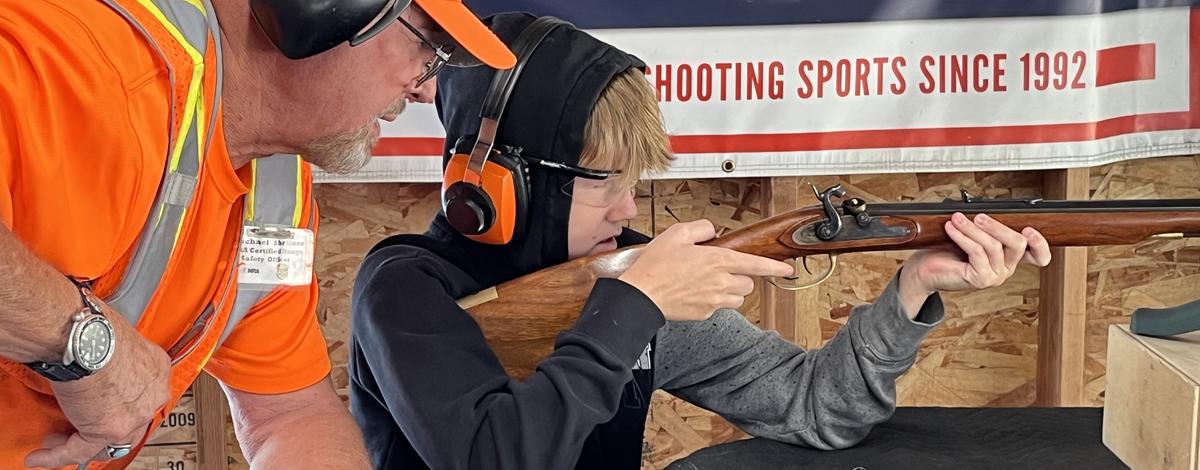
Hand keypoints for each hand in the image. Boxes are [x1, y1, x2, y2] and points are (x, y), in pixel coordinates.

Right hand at [25, 304, 169, 468]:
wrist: (84, 336)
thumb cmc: (94, 328)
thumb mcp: (114, 339)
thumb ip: (112, 357)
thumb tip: (96, 356)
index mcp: (156, 368)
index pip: (142, 396)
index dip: (120, 406)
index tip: (99, 406)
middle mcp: (153, 393)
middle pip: (131, 423)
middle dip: (101, 428)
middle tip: (76, 426)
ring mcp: (135, 414)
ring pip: (110, 442)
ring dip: (81, 443)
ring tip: (57, 440)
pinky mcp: (110, 429)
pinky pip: (81, 450)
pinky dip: (58, 455)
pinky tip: (42, 455)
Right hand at [620, 220, 793, 321]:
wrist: (642, 295)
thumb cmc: (655, 266)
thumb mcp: (677, 234)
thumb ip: (701, 228)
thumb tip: (713, 232)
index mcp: (717, 260)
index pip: (756, 264)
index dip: (775, 267)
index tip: (787, 268)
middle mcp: (720, 282)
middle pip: (748, 284)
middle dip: (740, 277)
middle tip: (721, 271)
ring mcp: (714, 301)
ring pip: (737, 298)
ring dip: (730, 290)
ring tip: (709, 283)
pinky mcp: (705, 314)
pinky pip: (719, 307)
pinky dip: (713, 301)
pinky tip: (695, 293)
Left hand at [898, 212, 1052, 317]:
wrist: (925, 270)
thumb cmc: (948, 251)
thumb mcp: (972, 236)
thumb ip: (987, 228)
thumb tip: (989, 211)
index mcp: (1009, 258)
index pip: (1038, 255)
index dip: (1040, 243)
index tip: (1029, 229)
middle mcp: (1006, 269)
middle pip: (1018, 244)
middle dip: (998, 226)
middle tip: (978, 216)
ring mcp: (995, 276)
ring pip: (994, 246)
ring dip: (973, 229)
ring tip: (957, 218)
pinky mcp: (981, 280)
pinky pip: (977, 252)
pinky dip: (963, 237)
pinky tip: (952, 228)